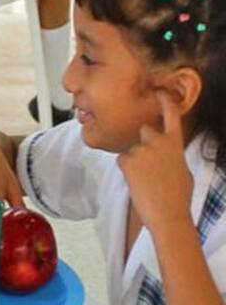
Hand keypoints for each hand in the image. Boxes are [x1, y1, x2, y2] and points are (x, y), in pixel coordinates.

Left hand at [119, 92, 193, 237]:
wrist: (169, 214)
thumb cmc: (178, 196)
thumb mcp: (181, 169)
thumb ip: (170, 154)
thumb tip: (164, 153)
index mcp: (176, 143)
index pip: (170, 116)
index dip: (165, 102)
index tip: (160, 91)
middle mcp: (159, 141)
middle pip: (144, 131)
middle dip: (143, 143)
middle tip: (150, 166)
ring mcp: (143, 150)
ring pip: (131, 150)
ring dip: (135, 162)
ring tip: (147, 181)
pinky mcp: (128, 160)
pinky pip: (122, 161)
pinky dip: (127, 171)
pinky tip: (138, 182)